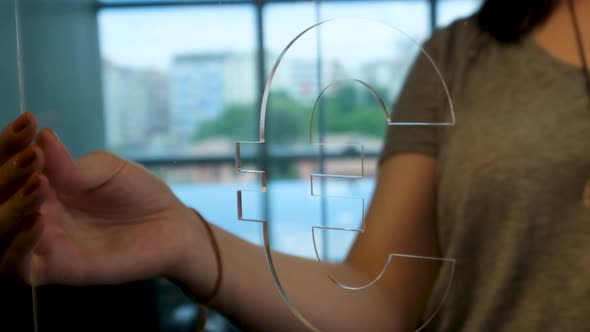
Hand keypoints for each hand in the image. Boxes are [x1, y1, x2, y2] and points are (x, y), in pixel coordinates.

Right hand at [1, 113, 197, 285]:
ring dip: (10, 207)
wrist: (170, 225)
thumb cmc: (137, 193)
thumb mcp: (107, 171)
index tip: (26, 123)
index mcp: (42, 181)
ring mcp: (41, 241)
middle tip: (31, 158)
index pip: (9, 163)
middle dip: (6, 174)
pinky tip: (38, 221)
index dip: (10, 144)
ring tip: (38, 183)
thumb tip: (41, 137)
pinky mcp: (56, 268)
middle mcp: (33, 210)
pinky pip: (19, 264)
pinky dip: (19, 244)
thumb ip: (71, 164)